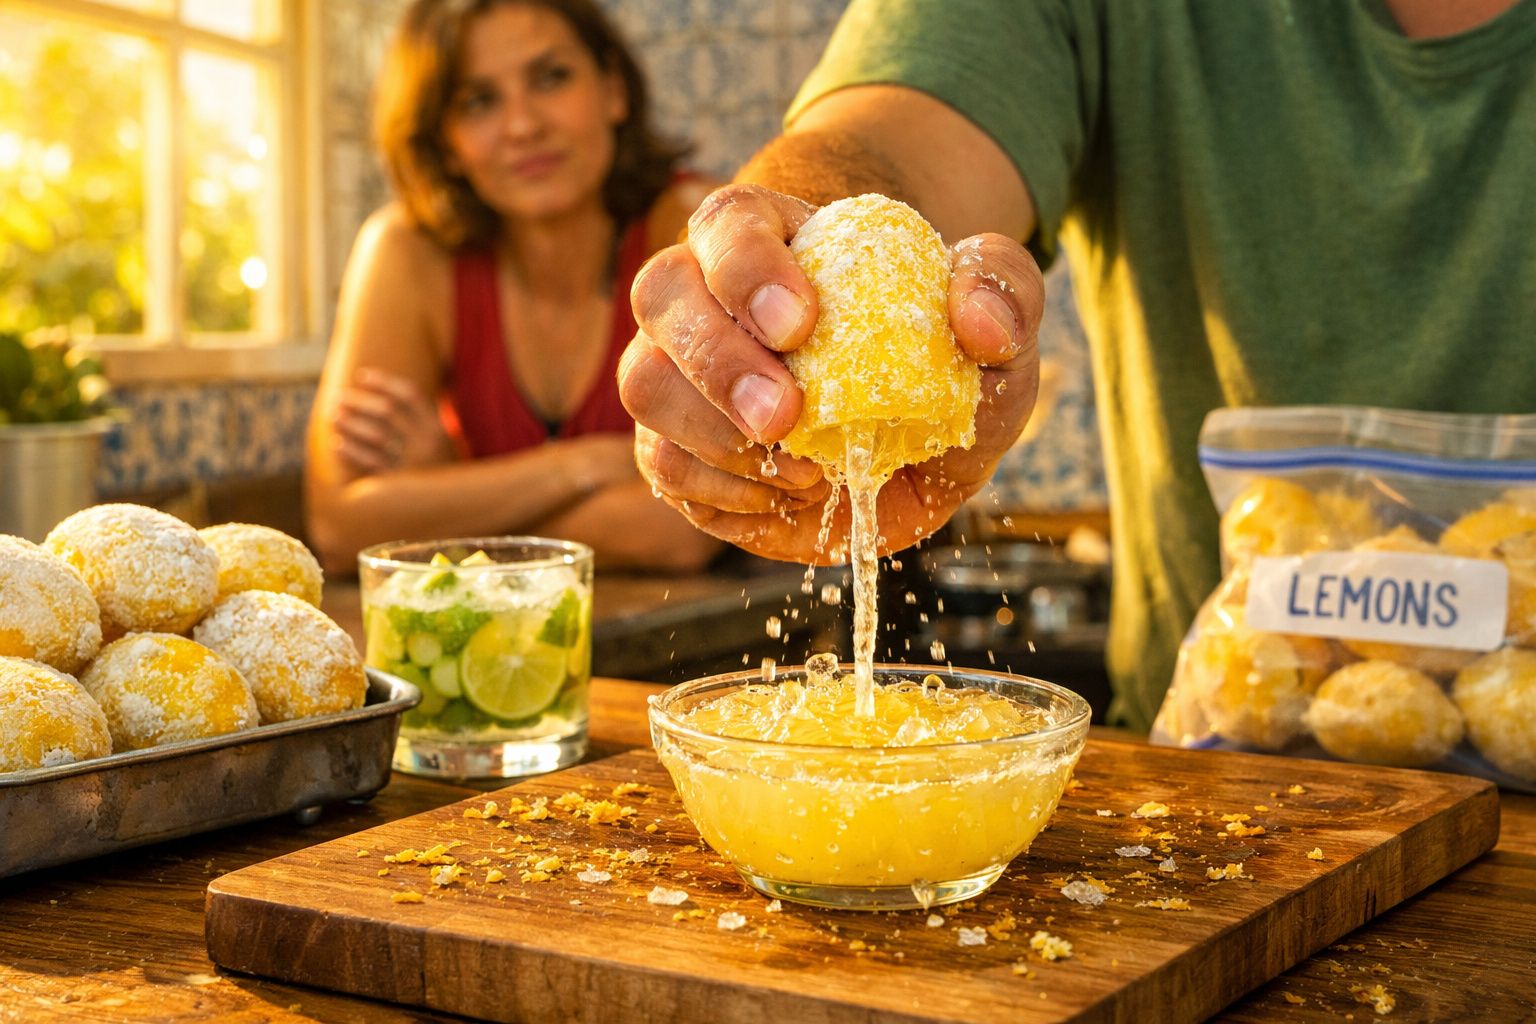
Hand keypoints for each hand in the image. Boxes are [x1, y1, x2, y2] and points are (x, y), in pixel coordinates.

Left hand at [331, 367, 454, 474]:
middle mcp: (425, 443)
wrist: (448, 506)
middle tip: (337, 396)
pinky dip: (351, 452)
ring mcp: (412, 463)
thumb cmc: (436, 467)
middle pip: (386, 411)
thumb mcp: (439, 441)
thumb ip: (419, 417)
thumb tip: (386, 389)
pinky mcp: (398, 483)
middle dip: (359, 400)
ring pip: (375, 435)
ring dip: (351, 423)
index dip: (384, 382)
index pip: (409, 395)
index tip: (362, 375)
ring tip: (334, 416)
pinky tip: (337, 444)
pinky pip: (370, 462)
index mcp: (436, 428)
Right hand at [618, 184, 1043, 562]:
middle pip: (660, 295)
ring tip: (803, 469)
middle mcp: (707, 295)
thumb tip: (979, 321)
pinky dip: (722, 490)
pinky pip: (663, 466)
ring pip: (644, 386)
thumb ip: (1004, 289)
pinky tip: (786, 496)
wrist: (915, 436)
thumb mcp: (999, 317)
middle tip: (785, 416)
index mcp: (774, 238)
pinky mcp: (677, 449)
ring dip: (713, 435)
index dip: (747, 267)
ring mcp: (681, 374)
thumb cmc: (943, 356)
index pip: (729, 222)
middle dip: (715, 360)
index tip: (800, 322)